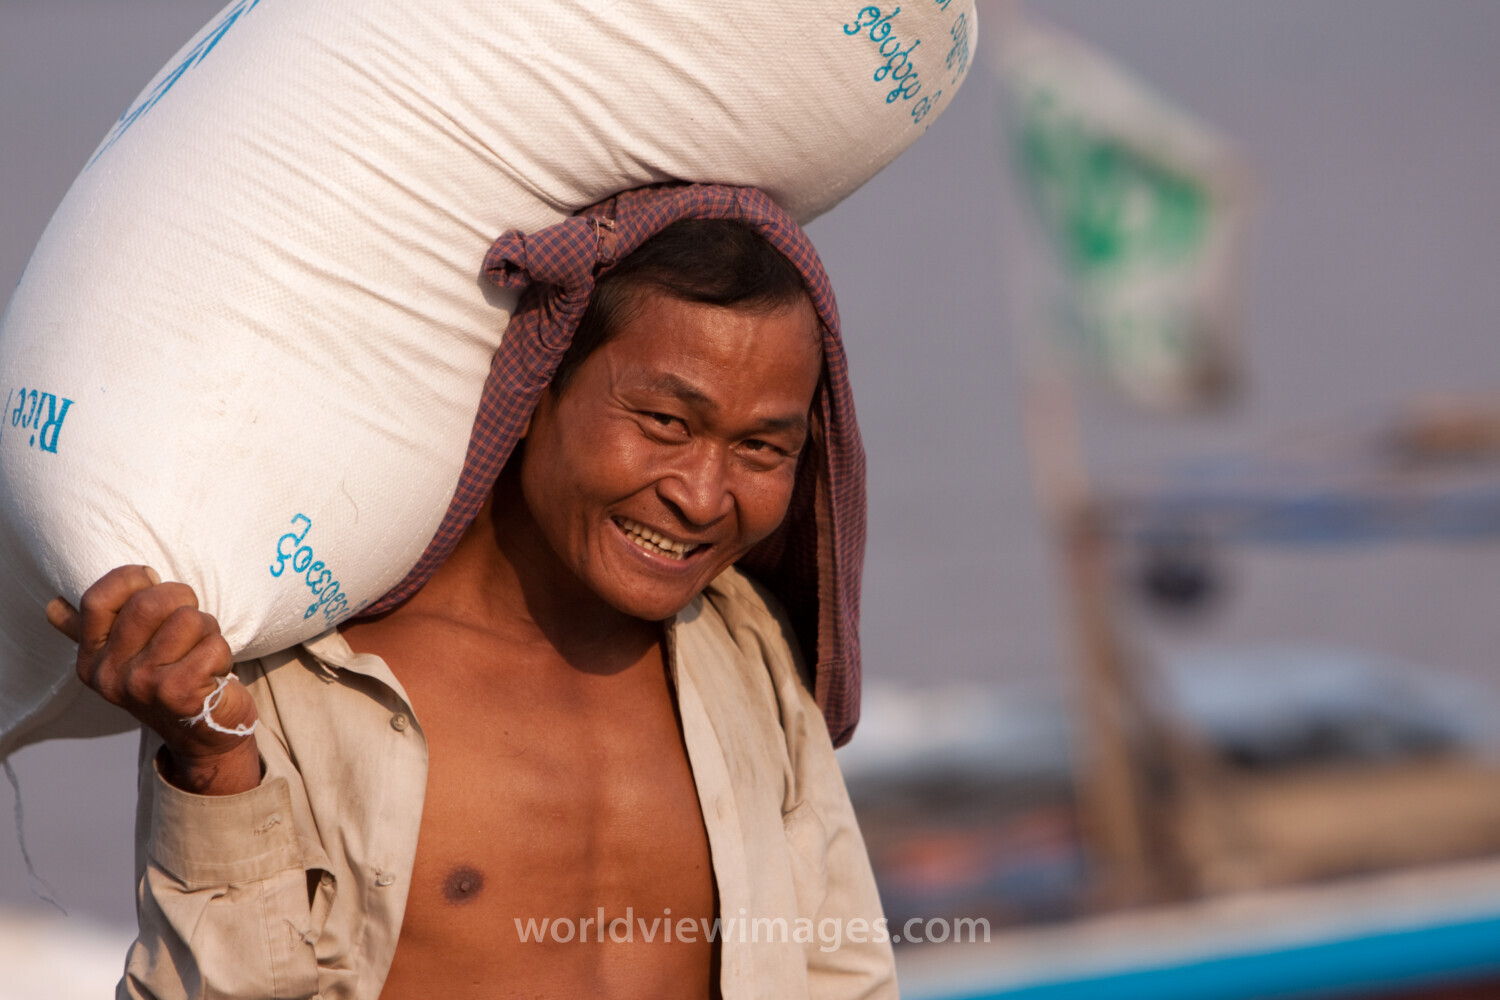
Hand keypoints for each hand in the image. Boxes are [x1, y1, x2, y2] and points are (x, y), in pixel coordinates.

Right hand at [47, 566, 260, 794]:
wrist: (201, 736)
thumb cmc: (167, 683)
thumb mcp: (126, 659)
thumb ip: (92, 632)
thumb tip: (53, 607)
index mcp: (91, 658)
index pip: (97, 599)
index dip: (132, 578)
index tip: (153, 583)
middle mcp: (109, 674)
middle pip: (148, 603)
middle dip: (182, 600)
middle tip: (189, 624)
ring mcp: (142, 685)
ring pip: (188, 619)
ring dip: (208, 630)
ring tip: (200, 652)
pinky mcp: (178, 693)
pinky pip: (212, 645)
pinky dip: (222, 653)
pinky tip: (213, 673)